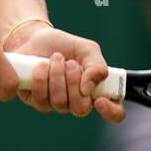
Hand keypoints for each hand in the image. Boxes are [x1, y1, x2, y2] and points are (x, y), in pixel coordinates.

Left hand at [6, 25, 124, 122]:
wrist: (35, 38)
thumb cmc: (64, 45)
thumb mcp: (87, 49)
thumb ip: (97, 66)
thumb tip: (89, 88)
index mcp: (97, 90)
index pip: (115, 112)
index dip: (111, 112)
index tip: (100, 100)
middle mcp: (78, 102)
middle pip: (81, 108)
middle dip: (74, 82)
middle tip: (70, 62)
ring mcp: (57, 105)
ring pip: (59, 102)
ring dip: (57, 76)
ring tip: (55, 58)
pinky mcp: (38, 102)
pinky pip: (41, 99)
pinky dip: (41, 78)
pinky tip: (40, 65)